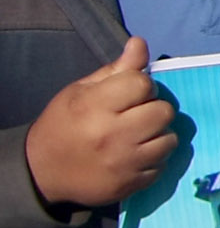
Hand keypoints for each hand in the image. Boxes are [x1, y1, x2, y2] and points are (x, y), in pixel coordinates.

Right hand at [24, 38, 176, 212]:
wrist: (42, 171)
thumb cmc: (63, 123)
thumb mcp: (81, 91)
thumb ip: (116, 69)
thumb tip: (140, 43)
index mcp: (95, 107)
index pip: (144, 84)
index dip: (141, 86)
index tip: (129, 94)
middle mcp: (112, 135)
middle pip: (163, 111)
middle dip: (153, 109)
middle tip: (135, 115)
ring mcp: (123, 162)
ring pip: (169, 139)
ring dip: (157, 134)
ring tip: (137, 135)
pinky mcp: (130, 184)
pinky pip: (162, 164)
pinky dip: (153, 158)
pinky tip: (134, 155)